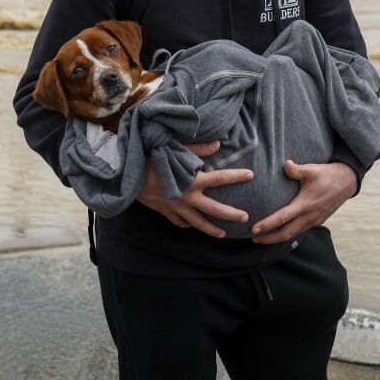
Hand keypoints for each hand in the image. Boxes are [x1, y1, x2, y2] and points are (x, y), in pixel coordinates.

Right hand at [136, 140, 253, 238]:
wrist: (128, 177)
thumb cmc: (151, 159)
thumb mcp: (174, 149)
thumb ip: (197, 148)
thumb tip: (218, 144)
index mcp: (192, 180)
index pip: (220, 178)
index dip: (236, 176)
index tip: (251, 175)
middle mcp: (187, 197)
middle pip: (214, 209)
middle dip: (231, 214)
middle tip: (246, 218)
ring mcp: (176, 207)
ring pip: (198, 222)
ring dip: (211, 229)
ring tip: (223, 235)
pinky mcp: (165, 211)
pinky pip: (179, 222)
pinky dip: (186, 225)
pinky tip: (190, 226)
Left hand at [250, 160, 356, 243]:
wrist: (347, 182)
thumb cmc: (327, 174)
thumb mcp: (312, 169)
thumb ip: (297, 169)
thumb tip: (285, 164)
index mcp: (305, 204)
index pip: (282, 218)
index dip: (267, 225)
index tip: (254, 229)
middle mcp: (309, 216)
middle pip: (286, 233)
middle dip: (268, 239)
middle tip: (253, 239)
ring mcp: (314, 221)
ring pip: (293, 234)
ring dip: (277, 238)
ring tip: (262, 238)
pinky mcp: (317, 221)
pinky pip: (300, 231)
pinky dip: (288, 234)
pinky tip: (279, 231)